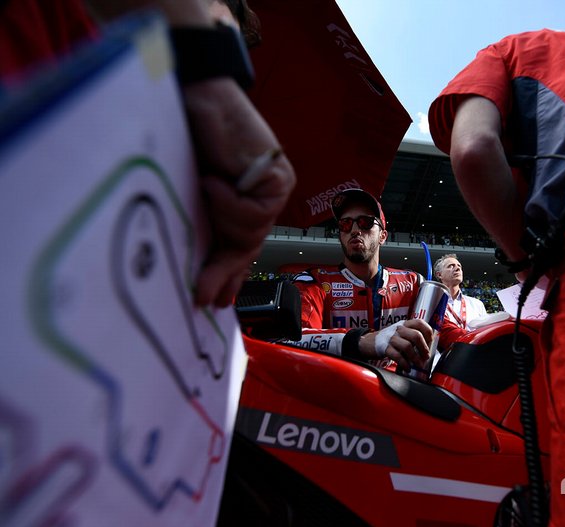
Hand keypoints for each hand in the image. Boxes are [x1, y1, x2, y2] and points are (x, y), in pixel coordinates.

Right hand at [182, 78, 295, 306]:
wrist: (197, 91)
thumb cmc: (188, 135)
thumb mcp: (191, 189)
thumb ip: (200, 220)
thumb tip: (193, 267)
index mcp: (246, 199)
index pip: (241, 244)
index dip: (229, 273)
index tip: (215, 300)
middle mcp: (265, 197)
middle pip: (248, 246)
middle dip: (225, 273)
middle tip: (205, 299)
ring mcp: (275, 189)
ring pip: (248, 233)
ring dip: (218, 217)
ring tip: (203, 183)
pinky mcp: (279, 179)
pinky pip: (250, 212)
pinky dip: (226, 199)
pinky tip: (214, 177)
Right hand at [360, 319, 432, 371]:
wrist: (368, 342)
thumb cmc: (389, 339)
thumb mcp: (400, 333)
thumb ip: (412, 336)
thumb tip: (428, 348)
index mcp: (404, 324)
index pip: (419, 323)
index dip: (428, 332)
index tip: (430, 342)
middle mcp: (398, 329)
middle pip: (416, 335)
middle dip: (424, 348)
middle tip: (426, 356)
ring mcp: (391, 338)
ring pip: (407, 346)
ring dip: (415, 358)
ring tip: (418, 364)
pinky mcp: (384, 348)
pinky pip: (397, 356)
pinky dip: (405, 363)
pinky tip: (407, 368)